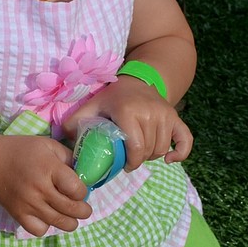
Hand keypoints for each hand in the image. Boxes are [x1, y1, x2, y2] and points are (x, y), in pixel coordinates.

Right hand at [0, 135, 91, 236]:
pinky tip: (48, 217)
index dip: (83, 192)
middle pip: (71, 209)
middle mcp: (40, 188)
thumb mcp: (49, 146)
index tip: (80, 190)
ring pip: (60, 223)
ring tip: (69, 215)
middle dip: (83, 211)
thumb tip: (84, 175)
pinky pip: (39, 230)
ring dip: (71, 222)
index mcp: (49, 168)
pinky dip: (46, 226)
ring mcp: (29, 204)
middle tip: (83, 208)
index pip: (76, 190)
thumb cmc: (23, 151)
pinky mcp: (19, 215)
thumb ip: (69, 158)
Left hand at [64, 78, 192, 171]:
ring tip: (141, 154)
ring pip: (162, 148)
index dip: (130, 162)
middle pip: (148, 150)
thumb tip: (62, 140)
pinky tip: (170, 160)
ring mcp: (165, 115)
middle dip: (138, 160)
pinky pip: (185, 140)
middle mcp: (150, 113)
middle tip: (129, 160)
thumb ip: (75, 121)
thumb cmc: (112, 97)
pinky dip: (180, 153)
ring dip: (152, 156)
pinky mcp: (176, 117)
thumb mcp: (92, 105)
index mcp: (128, 112)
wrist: (137, 80)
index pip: (134, 147)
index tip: (123, 166)